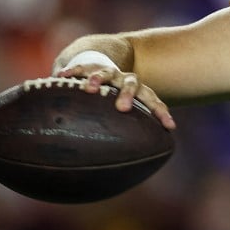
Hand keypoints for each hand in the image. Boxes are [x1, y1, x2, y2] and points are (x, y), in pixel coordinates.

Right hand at [57, 63, 175, 130]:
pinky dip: (72, 72)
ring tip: (88, 87)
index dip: (161, 112)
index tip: (170, 126)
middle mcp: (125, 80)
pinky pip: (80, 67)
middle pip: (132, 84)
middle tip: (122, 108)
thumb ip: (126, 130)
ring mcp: (108, 71)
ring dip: (98, 79)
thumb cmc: (114, 97)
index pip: (153, 101)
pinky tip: (60, 77)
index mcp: (139, 91)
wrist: (102, 63)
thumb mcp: (124, 110)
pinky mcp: (89, 66)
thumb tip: (126, 166)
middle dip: (128, 94)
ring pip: (105, 73)